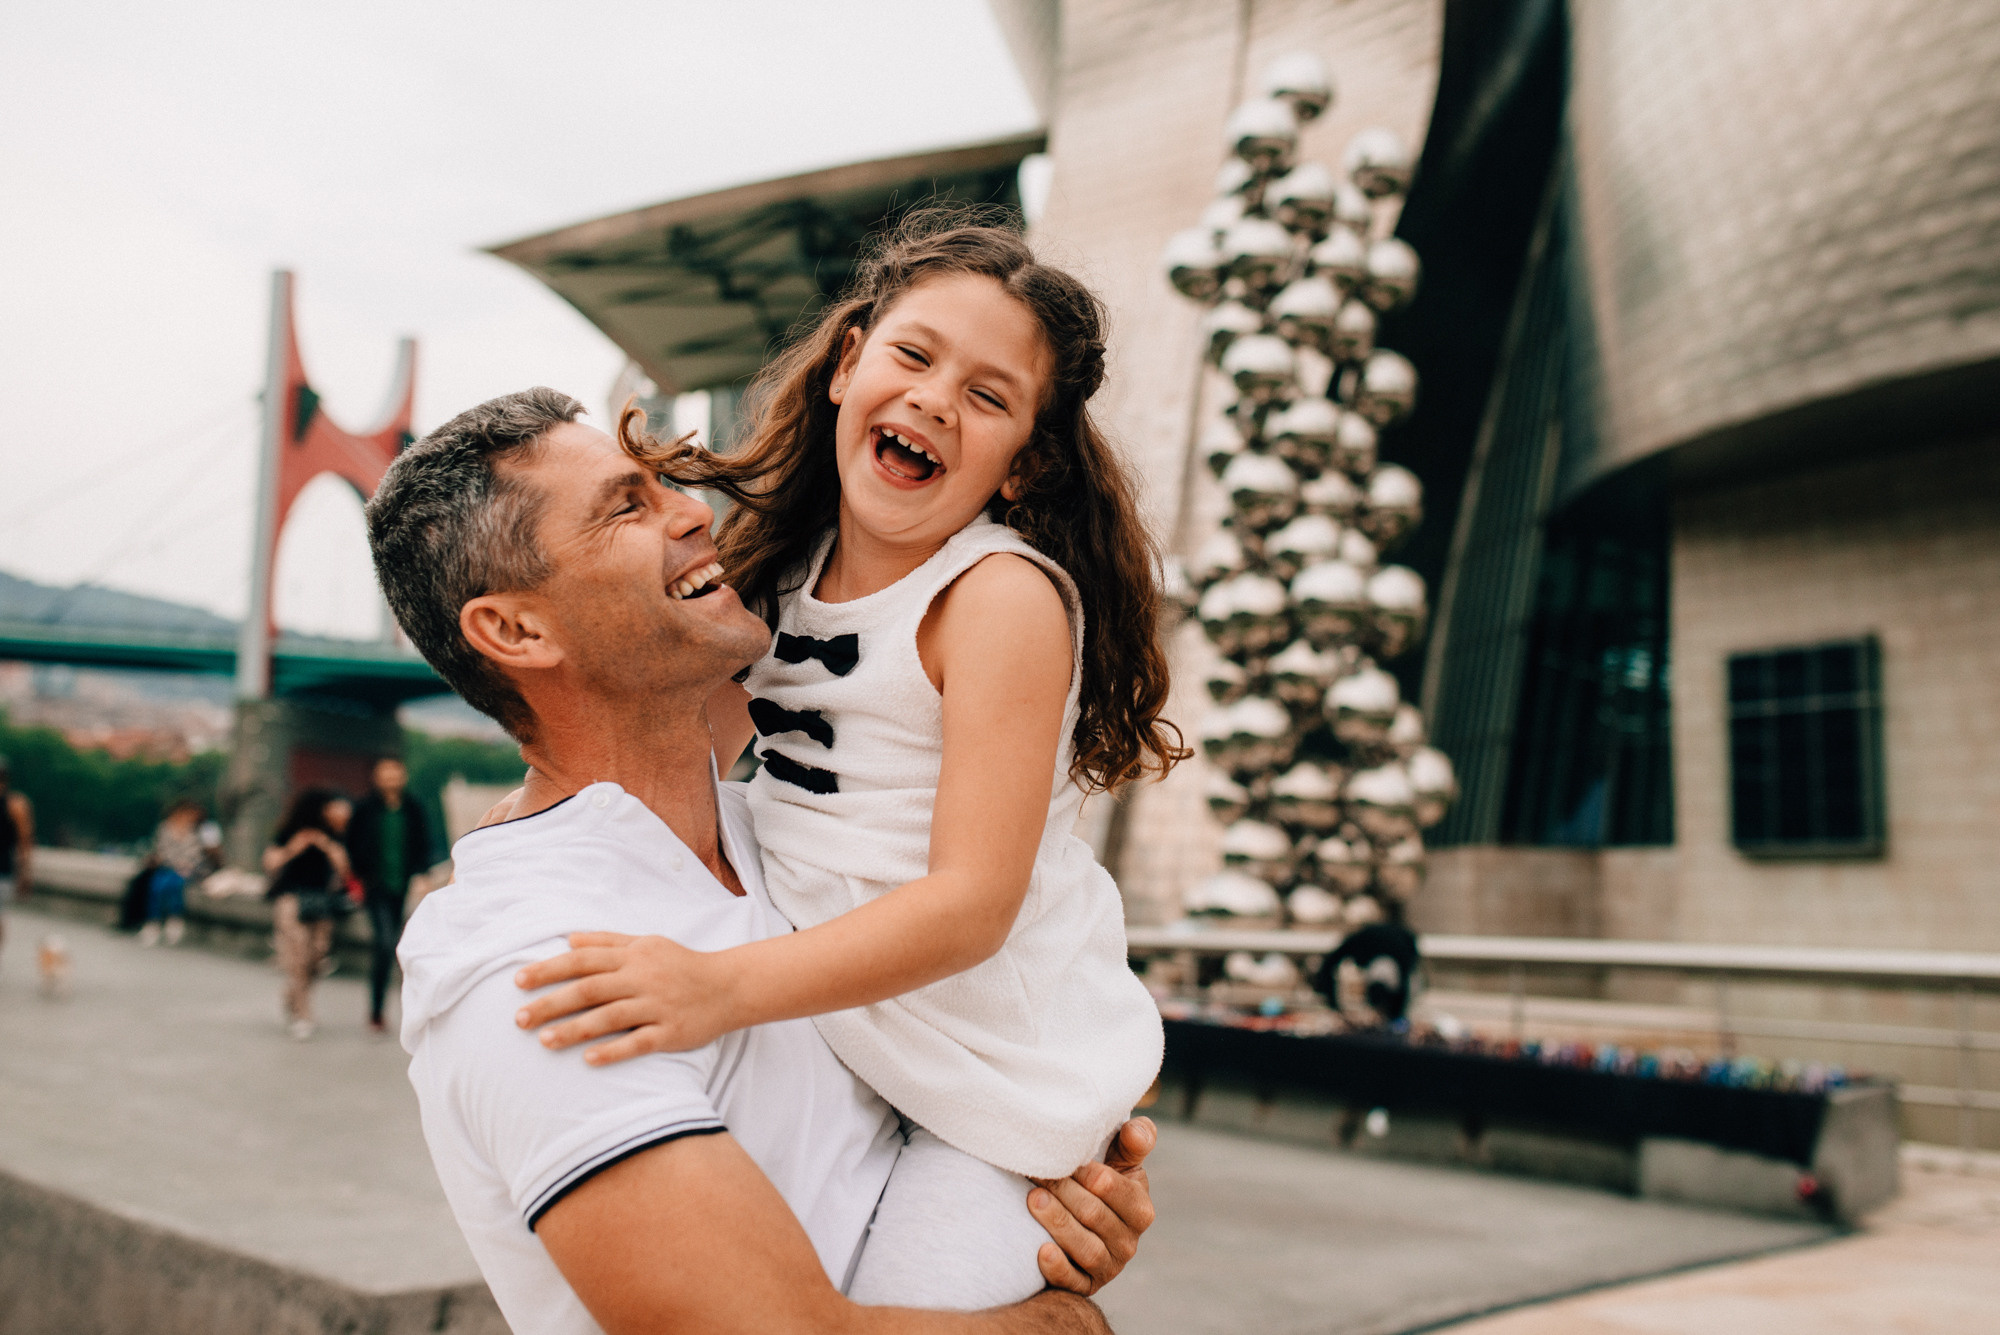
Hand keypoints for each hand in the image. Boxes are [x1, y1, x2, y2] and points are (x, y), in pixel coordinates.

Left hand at [515, 932, 740, 1061]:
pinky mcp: (671, 1032)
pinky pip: (639, 1042)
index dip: (549, 970)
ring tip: (544, 1041)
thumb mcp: (647, 943)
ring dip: (574, 1029)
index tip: (519, 981)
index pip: (583, 961)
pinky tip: (589, 1059)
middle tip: (518, 1019)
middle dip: (551, 1003)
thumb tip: (568, 940)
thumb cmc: (682, 964)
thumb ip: (607, 941)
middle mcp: (642, 978)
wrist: (730, 986)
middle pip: (589, 990)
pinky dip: (613, 1050)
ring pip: (609, 1017)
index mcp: (633, 956)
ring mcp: (657, 1006)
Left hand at [1027, 1116, 1157, 1296]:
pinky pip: (1073, 1281)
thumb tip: (1135, 1131)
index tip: (1063, 1157)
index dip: (1087, 1172)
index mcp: (1140, 1209)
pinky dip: (1058, 1268)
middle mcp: (1128, 1242)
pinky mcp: (1085, 1286)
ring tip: (1032, 1200)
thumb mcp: (1122, 1163)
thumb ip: (1134, 1142)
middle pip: (1094, 1215)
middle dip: (1063, 1191)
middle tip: (1036, 1173)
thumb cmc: (1102, 1185)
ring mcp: (1108, 1267)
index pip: (1113, 1188)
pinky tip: (1040, 1251)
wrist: (1084, 1226)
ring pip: (1086, 1248)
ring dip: (1058, 1223)